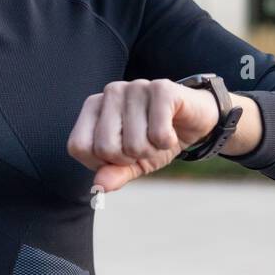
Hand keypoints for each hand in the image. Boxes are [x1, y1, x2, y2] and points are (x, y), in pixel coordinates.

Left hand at [66, 79, 221, 192]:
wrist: (195, 119)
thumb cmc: (156, 139)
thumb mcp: (133, 162)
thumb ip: (113, 173)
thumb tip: (98, 188)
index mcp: (94, 106)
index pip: (78, 147)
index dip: (101, 163)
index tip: (120, 155)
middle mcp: (111, 92)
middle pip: (105, 148)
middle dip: (130, 158)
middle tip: (145, 144)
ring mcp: (135, 86)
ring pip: (134, 144)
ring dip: (153, 150)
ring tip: (159, 135)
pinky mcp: (162, 88)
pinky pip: (158, 134)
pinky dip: (168, 141)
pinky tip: (172, 129)